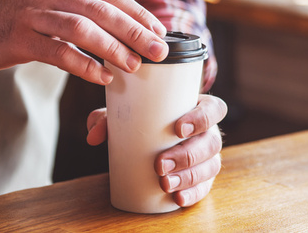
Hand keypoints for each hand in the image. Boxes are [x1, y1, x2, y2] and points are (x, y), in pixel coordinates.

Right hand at [0, 0, 168, 83]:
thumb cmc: (13, 19)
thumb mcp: (48, 4)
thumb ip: (80, 11)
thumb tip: (123, 31)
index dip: (137, 12)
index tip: (159, 31)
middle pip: (102, 9)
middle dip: (135, 30)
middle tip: (158, 50)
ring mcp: (32, 12)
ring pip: (82, 28)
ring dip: (113, 47)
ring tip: (134, 65)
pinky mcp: (18, 37)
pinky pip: (57, 51)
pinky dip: (83, 64)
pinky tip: (101, 77)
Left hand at [87, 94, 227, 206]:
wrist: (149, 142)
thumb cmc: (144, 122)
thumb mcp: (127, 116)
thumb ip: (107, 119)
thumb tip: (93, 135)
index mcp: (199, 109)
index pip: (214, 109)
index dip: (203, 118)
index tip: (179, 128)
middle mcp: (209, 133)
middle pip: (211, 142)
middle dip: (187, 155)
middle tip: (160, 164)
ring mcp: (209, 157)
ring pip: (210, 166)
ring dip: (189, 177)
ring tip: (164, 184)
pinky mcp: (204, 178)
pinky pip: (205, 187)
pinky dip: (193, 194)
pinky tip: (178, 198)